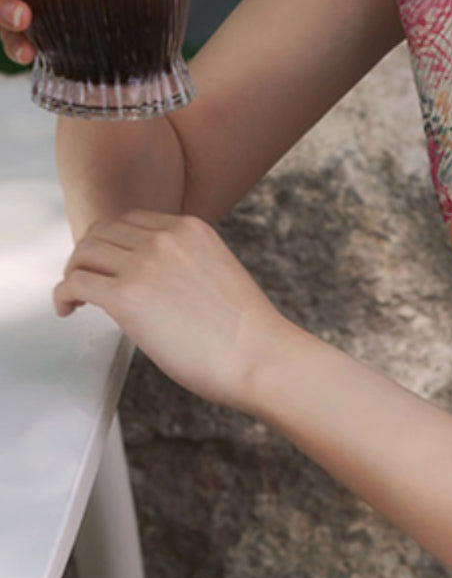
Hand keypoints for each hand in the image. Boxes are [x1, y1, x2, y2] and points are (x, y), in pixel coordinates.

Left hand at [53, 210, 290, 409]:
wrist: (261, 356)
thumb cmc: (249, 332)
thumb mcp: (219, 273)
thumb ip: (186, 264)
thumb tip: (155, 283)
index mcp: (192, 229)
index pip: (132, 221)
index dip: (113, 242)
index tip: (110, 263)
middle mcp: (166, 239)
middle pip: (101, 232)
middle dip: (90, 256)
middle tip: (88, 280)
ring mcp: (145, 265)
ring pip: (83, 254)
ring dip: (75, 273)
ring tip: (78, 297)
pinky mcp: (127, 297)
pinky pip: (74, 283)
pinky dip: (63, 296)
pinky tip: (69, 309)